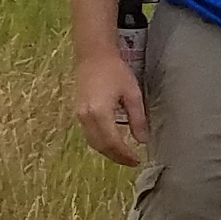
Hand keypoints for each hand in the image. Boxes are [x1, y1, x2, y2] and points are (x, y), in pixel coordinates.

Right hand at [75, 44, 147, 167]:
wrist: (93, 56)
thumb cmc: (116, 72)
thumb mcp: (132, 94)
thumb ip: (137, 119)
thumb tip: (142, 140)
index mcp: (100, 112)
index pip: (112, 142)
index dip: (125, 154)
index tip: (137, 161)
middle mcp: (86, 117)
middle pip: (100, 146)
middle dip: (116, 157)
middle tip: (132, 162)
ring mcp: (79, 115)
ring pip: (93, 142)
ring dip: (108, 152)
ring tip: (125, 156)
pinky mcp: (78, 113)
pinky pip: (89, 134)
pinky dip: (101, 143)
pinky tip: (113, 143)